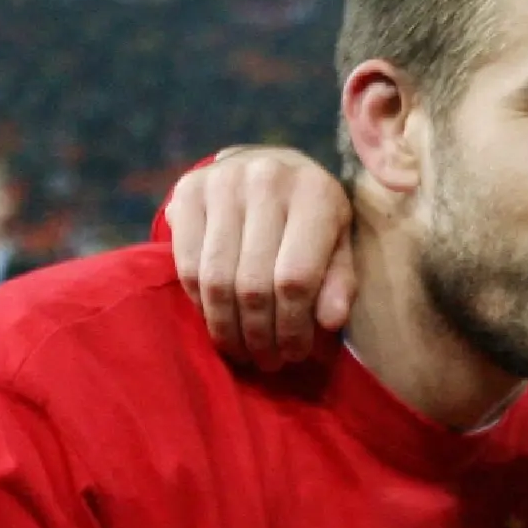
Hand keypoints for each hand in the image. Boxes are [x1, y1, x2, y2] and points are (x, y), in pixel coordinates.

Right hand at [163, 146, 355, 366]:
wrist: (267, 166)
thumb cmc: (311, 217)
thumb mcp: (339, 243)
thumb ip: (340, 281)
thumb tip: (330, 322)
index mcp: (315, 193)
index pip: (297, 279)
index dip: (292, 328)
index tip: (294, 355)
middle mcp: (267, 179)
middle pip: (253, 284)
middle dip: (259, 335)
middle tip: (266, 362)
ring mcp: (222, 182)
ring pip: (217, 279)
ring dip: (228, 328)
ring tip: (242, 351)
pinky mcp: (187, 191)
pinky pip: (187, 265)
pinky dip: (201, 303)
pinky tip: (218, 320)